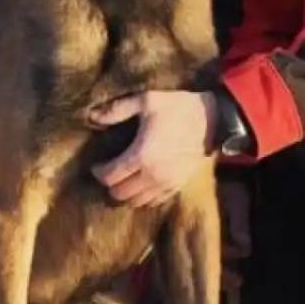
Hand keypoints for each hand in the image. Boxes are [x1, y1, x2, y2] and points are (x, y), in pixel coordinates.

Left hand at [89, 91, 217, 206]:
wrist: (212, 120)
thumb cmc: (178, 108)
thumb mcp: (146, 101)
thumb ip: (117, 110)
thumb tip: (92, 117)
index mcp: (141, 155)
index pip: (110, 177)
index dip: (98, 173)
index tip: (96, 165)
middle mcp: (152, 175)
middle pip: (120, 194)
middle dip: (110, 185)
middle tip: (109, 173)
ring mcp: (166, 184)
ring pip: (136, 202)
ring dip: (126, 194)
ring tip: (124, 180)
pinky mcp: (177, 186)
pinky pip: (154, 202)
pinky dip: (143, 197)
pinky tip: (141, 184)